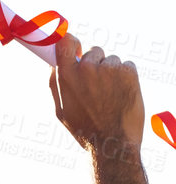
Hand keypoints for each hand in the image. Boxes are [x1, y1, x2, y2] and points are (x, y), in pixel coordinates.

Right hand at [50, 35, 144, 160]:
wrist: (113, 141)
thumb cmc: (84, 129)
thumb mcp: (61, 110)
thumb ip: (56, 85)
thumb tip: (55, 65)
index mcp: (67, 76)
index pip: (66, 42)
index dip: (71, 42)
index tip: (75, 47)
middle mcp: (87, 67)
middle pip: (93, 52)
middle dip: (95, 64)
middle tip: (97, 87)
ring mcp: (109, 68)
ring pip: (111, 60)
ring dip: (112, 73)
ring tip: (110, 96)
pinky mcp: (128, 71)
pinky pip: (126, 65)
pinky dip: (126, 77)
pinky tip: (121, 95)